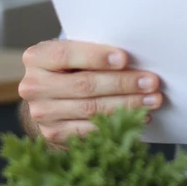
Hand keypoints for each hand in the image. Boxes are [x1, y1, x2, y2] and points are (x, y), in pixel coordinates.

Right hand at [19, 39, 162, 144]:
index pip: (67, 55)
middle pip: (84, 85)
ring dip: (127, 104)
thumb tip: (135, 57)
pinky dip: (118, 123)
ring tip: (152, 99)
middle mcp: (34, 86)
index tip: (125, 58)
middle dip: (122, 83)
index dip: (97, 57)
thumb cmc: (73, 66)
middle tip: (152, 82)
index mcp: (37, 57)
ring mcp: (42, 113)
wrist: (52, 96)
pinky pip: (90, 129)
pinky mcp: (54, 134)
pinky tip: (139, 116)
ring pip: (91, 108)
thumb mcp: (77, 51)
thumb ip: (96, 52)